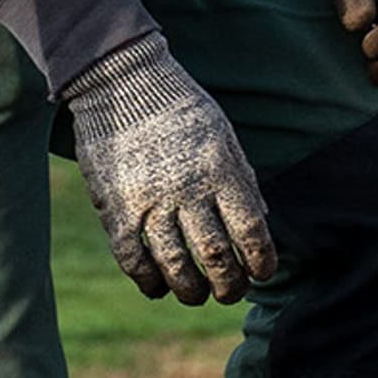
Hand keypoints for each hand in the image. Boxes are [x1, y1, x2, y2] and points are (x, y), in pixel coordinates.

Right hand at [63, 31, 279, 303]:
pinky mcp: (115, 206)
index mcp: (220, 171)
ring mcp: (149, 200)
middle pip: (215, 255)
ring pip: (174, 263)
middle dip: (229, 285)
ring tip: (196, 296)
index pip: (250, 231)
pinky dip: (146, 279)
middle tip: (230, 293)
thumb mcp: (223, 137)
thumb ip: (241, 180)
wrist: (124, 81)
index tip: (262, 273)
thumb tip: (261, 223)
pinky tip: (157, 286)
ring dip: (189, 290)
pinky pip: (131, 257)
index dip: (261, 260)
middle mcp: (188, 189)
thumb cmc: (181, 109)